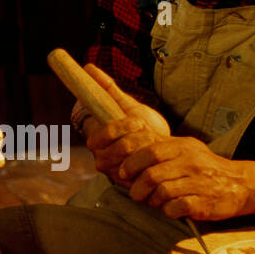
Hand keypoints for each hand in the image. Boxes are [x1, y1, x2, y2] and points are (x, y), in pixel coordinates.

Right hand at [78, 64, 170, 186]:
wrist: (165, 151)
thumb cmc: (144, 128)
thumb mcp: (129, 106)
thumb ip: (108, 89)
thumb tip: (88, 66)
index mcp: (99, 141)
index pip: (100, 137)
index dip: (119, 129)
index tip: (137, 121)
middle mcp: (103, 160)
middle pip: (115, 151)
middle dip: (137, 139)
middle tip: (150, 133)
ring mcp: (116, 174)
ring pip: (129, 162)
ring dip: (147, 151)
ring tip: (156, 144)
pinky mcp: (131, 187)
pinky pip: (140, 175)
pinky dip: (153, 164)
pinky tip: (158, 158)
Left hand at [121, 136, 253, 221]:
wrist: (240, 184)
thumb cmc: (204, 168)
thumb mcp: (185, 150)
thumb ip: (159, 149)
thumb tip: (124, 152)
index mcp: (183, 146)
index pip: (150, 151)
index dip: (132, 163)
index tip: (123, 173)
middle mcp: (191, 162)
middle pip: (152, 174)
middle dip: (137, 187)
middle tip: (135, 194)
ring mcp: (198, 182)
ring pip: (162, 191)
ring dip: (152, 200)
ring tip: (155, 201)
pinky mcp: (203, 202)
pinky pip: (176, 208)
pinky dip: (168, 210)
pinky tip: (171, 209)